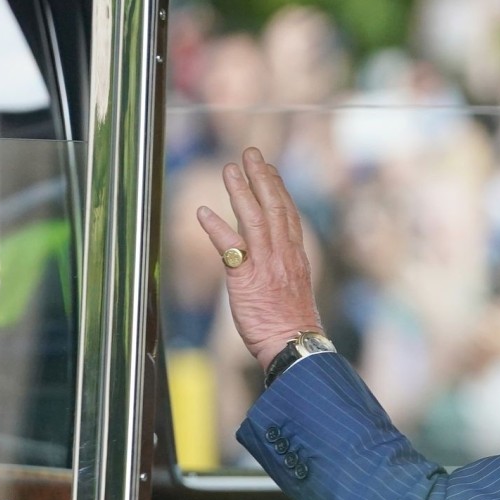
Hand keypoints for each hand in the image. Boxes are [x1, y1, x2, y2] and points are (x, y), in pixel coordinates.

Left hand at [197, 148, 323, 368]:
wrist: (293, 345)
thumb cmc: (292, 323)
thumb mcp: (294, 288)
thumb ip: (282, 265)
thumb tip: (268, 254)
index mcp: (296, 256)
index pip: (289, 214)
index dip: (279, 188)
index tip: (269, 168)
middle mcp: (284, 255)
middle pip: (275, 207)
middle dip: (262, 178)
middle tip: (250, 154)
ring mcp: (267, 265)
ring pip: (255, 219)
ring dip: (241, 192)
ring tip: (229, 169)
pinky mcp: (247, 279)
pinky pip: (231, 248)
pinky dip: (217, 228)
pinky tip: (203, 212)